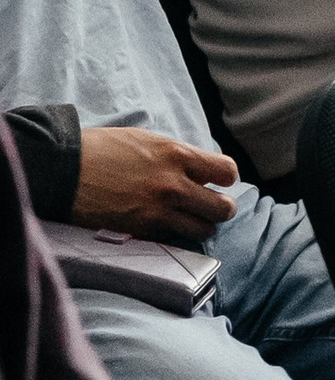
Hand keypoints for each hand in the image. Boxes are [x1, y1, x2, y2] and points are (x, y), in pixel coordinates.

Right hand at [70, 127, 238, 242]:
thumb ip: (177, 157)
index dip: (226, 178)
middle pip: (222, 207)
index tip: (218, 181)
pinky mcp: (138, 230)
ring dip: (201, 226)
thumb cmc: (102, 150)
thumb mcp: (148, 141)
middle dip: (220, 208)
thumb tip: (199, 172)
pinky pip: (172, 238)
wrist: (62, 170)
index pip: (227, 172)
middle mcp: (172, 184)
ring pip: (202, 230)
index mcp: (176, 154)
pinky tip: (164, 225)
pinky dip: (174, 234)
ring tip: (191, 220)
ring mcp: (156, 210)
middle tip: (210, 206)